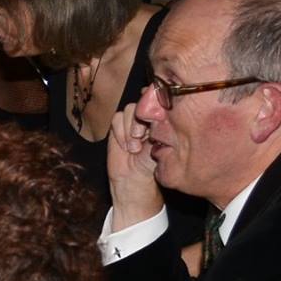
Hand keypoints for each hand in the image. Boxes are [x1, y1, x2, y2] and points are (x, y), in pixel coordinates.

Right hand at [104, 102, 163, 228]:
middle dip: (141, 120)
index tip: (156, 116)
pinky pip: (117, 118)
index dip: (156, 102)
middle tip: (141, 137)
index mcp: (163, 120)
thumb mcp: (163, 147)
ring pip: (130, 109)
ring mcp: (131, 122)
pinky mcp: (117, 128)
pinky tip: (125, 146)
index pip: (160, 100)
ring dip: (130, 128)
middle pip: (143, 102)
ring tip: (134, 147)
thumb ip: (163, 130)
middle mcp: (148, 118)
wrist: (134, 180)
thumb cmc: (152, 166)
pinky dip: (120, 131)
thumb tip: (163, 115)